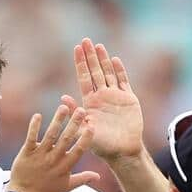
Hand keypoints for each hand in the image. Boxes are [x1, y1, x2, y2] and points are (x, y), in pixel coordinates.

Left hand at [6, 104, 98, 191]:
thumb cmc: (46, 191)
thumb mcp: (66, 187)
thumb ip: (83, 179)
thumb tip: (98, 176)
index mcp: (65, 166)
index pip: (78, 150)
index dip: (85, 138)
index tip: (92, 126)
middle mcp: (54, 159)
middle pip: (66, 139)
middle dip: (74, 124)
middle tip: (80, 110)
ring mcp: (40, 155)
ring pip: (50, 135)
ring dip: (57, 120)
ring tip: (63, 107)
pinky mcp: (27, 152)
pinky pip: (31, 137)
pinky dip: (34, 126)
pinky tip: (38, 115)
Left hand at [64, 38, 142, 162]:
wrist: (123, 151)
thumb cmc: (102, 145)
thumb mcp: (84, 129)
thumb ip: (75, 113)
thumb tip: (63, 97)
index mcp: (90, 102)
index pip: (84, 78)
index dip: (80, 63)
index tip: (76, 48)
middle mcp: (101, 96)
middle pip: (95, 71)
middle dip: (90, 56)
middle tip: (85, 40)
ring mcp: (115, 96)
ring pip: (109, 73)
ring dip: (103, 59)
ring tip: (98, 45)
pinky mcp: (129, 99)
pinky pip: (124, 81)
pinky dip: (120, 70)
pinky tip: (115, 59)